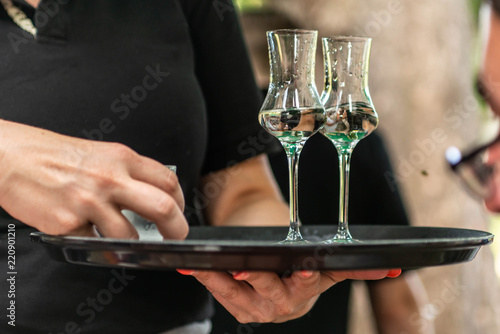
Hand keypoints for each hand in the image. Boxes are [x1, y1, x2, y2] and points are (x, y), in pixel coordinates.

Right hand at [0, 120, 187, 238]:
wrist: (9, 157)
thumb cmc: (51, 155)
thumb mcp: (99, 153)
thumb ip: (127, 172)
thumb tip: (151, 193)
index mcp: (121, 158)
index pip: (168, 181)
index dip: (180, 200)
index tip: (178, 210)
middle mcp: (110, 178)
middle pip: (163, 207)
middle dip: (177, 228)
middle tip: (175, 236)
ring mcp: (90, 201)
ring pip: (130, 235)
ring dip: (131, 243)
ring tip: (121, 237)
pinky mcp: (69, 222)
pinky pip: (95, 244)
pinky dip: (97, 245)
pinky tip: (90, 233)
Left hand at [177, 269, 400, 322]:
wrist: (273, 261)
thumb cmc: (297, 258)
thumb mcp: (324, 265)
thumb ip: (352, 269)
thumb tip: (391, 270)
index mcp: (306, 292)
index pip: (309, 285)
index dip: (305, 279)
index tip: (303, 271)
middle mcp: (284, 306)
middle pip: (270, 293)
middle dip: (257, 281)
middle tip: (243, 269)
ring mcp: (260, 309)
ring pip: (239, 296)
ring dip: (220, 281)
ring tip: (206, 268)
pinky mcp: (238, 307)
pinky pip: (222, 295)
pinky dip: (208, 281)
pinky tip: (194, 270)